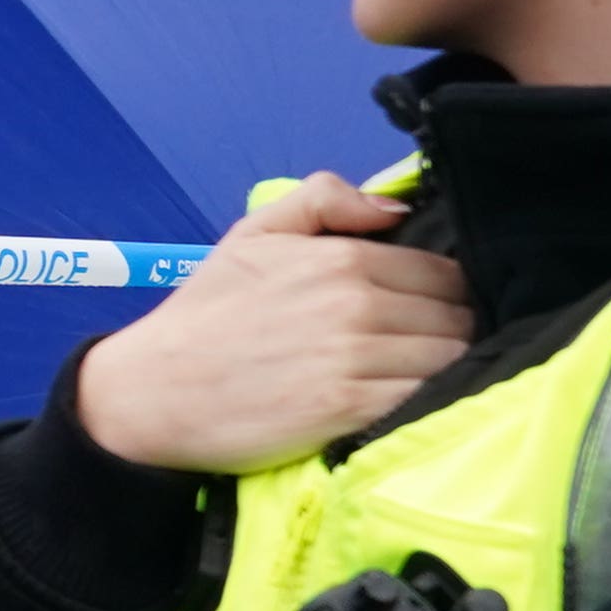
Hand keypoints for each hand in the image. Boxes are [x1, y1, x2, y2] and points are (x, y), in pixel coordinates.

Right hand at [71, 176, 474, 473]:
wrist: (154, 391)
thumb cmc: (206, 314)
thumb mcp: (252, 234)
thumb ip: (323, 200)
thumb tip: (395, 206)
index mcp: (342, 258)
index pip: (444, 273)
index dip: (444, 292)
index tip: (424, 310)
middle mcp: (356, 305)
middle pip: (456, 317)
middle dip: (449, 330)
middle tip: (418, 346)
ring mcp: (355, 360)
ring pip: (450, 359)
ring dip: (443, 368)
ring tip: (412, 375)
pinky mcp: (350, 410)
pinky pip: (423, 399)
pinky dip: (425, 400)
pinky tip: (401, 401)